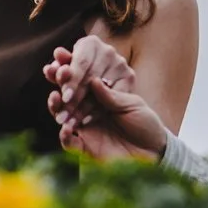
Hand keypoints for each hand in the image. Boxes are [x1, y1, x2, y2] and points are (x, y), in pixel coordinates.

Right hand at [43, 37, 168, 162]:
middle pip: (67, 93)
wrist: (153, 153)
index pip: (81, 77)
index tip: (60, 54)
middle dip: (59, 81)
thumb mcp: (131, 105)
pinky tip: (66, 128)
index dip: (70, 66)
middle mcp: (88, 108)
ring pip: (61, 114)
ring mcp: (84, 127)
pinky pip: (69, 142)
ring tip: (55, 97)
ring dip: (56, 105)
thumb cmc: (145, 124)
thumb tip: (93, 80)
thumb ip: (111, 95)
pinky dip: (65, 135)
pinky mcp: (84, 148)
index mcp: (101, 94)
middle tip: (53, 71)